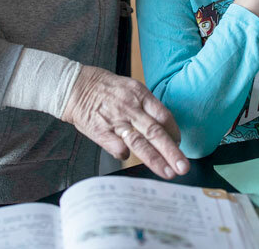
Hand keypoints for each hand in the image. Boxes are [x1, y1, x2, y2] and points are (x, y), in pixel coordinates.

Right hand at [60, 65, 188, 178]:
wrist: (76, 86)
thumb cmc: (106, 88)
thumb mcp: (131, 88)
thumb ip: (146, 108)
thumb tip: (163, 129)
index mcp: (140, 95)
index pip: (164, 116)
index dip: (174, 132)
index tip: (179, 143)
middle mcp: (131, 108)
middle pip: (156, 132)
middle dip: (172, 152)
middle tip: (183, 167)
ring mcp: (116, 121)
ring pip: (140, 144)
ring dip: (155, 160)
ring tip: (168, 172)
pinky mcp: (101, 132)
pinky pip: (117, 148)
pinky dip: (125, 154)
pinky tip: (129, 158)